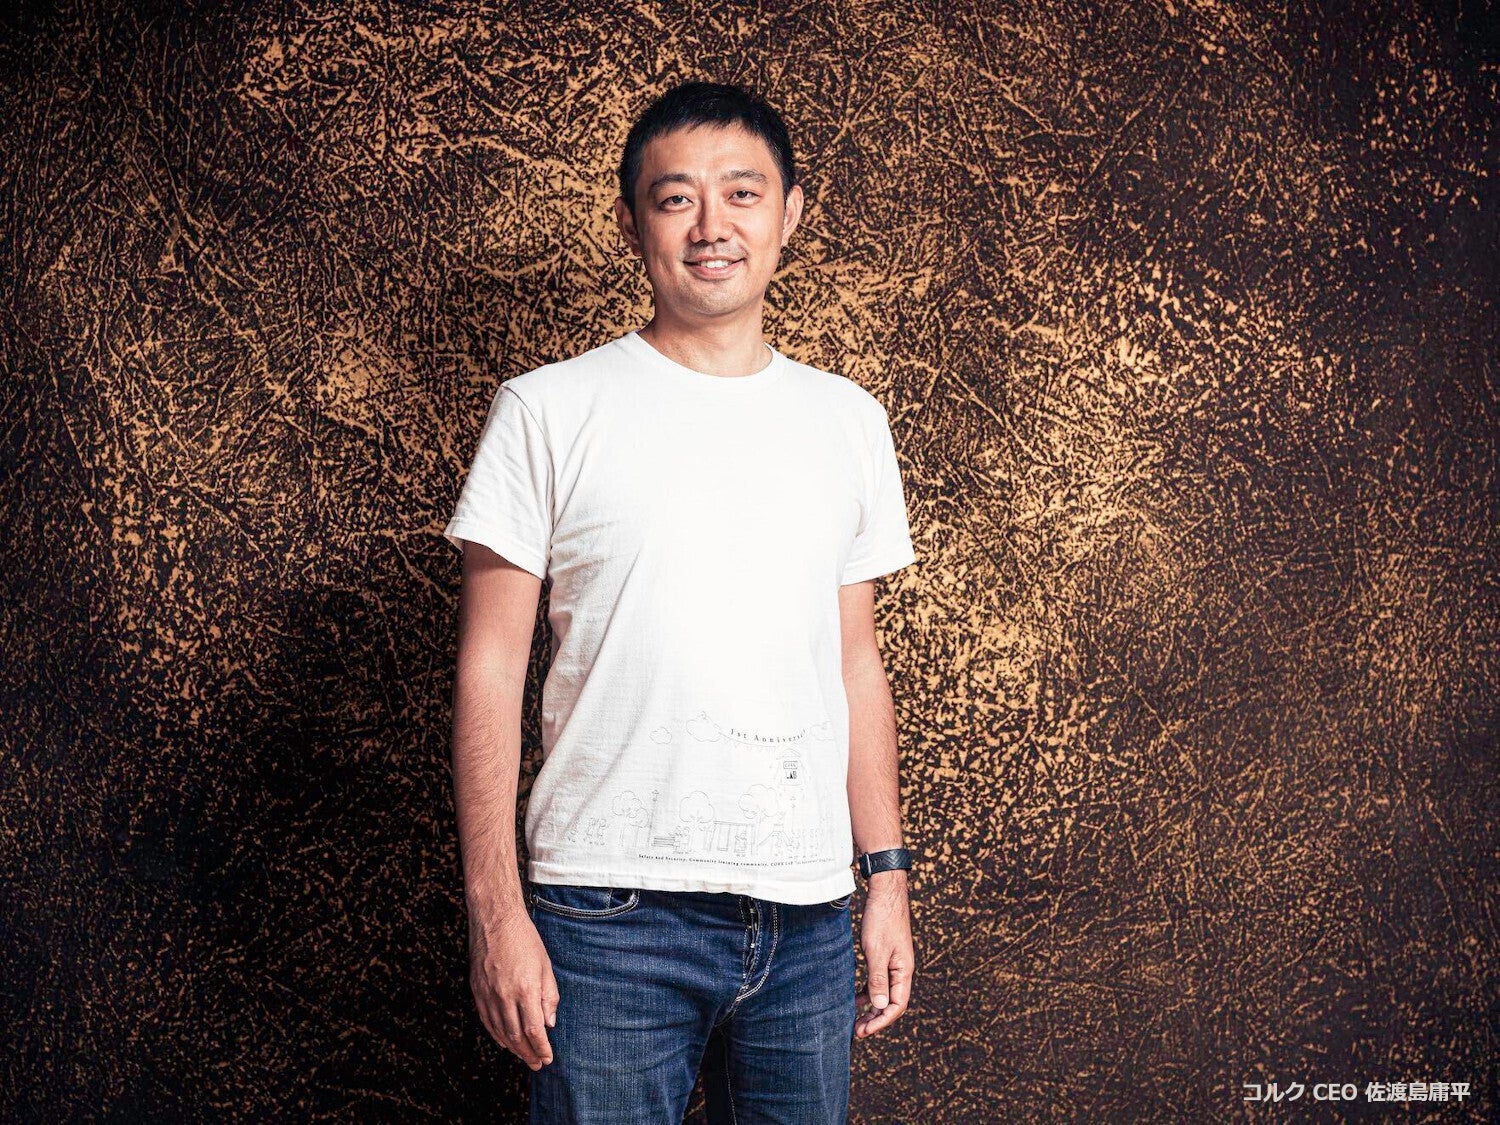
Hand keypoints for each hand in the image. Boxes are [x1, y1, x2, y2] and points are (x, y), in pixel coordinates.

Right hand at [468, 901, 559, 1069]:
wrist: (494, 919)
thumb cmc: (524, 939)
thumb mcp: (545, 965)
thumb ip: (549, 996)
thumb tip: (550, 1023)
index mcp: (524, 988)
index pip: (533, 1029)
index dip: (541, 1047)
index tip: (548, 1057)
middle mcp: (504, 995)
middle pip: (516, 1035)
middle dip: (528, 1053)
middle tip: (537, 1064)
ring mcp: (487, 994)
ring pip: (500, 1031)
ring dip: (513, 1048)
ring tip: (524, 1057)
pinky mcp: (476, 990)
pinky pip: (487, 1020)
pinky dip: (496, 1035)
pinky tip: (505, 1042)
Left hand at [854, 870, 913, 1038]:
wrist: (885, 893)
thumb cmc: (882, 920)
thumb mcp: (876, 951)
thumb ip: (878, 979)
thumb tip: (879, 1005)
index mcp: (904, 971)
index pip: (896, 1006)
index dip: (881, 1021)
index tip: (864, 1031)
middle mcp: (902, 970)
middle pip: (891, 1002)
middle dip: (875, 1018)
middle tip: (856, 1031)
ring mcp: (894, 963)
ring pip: (884, 992)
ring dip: (871, 1006)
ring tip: (855, 1018)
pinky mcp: (885, 956)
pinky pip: (878, 980)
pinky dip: (868, 991)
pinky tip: (856, 996)